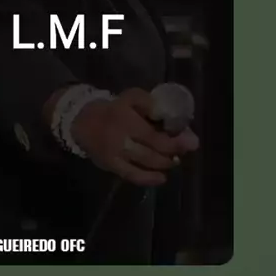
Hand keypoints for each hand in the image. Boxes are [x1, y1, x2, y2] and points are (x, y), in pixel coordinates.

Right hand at [70, 87, 198, 185]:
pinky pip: (132, 175)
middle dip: (173, 152)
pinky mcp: (111, 165)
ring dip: (164, 164)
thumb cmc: (114, 109)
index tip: (192, 141)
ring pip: (145, 163)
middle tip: (185, 150)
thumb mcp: (130, 96)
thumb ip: (150, 103)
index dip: (176, 140)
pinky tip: (161, 177)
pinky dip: (148, 178)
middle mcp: (122, 139)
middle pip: (153, 150)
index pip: (155, 135)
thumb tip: (169, 115)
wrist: (83, 121)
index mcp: (127, 119)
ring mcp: (116, 154)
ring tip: (173, 160)